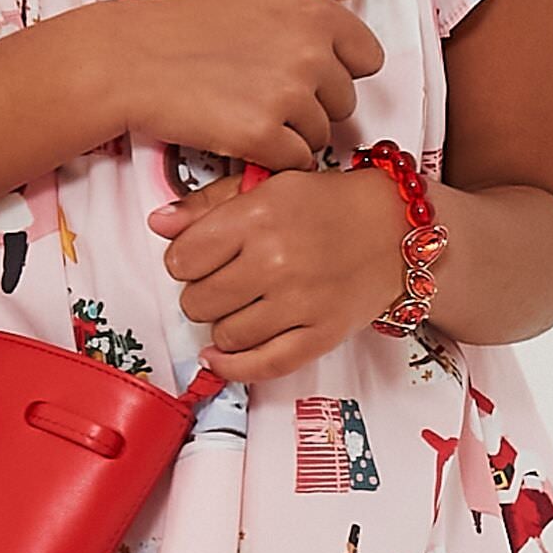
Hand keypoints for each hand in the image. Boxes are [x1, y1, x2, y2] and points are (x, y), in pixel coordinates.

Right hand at [109, 0, 383, 170]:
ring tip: (247, 107)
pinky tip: (241, 132)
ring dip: (291, 131)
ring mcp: (288, 95)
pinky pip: (296, 161)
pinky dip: (272, 157)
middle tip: (263, 88)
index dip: (336, 67)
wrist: (133, 60)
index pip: (367, 58)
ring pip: (321, 134)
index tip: (301, 66)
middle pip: (345, 102)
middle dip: (312, 103)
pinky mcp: (262, 135)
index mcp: (315, 13)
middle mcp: (309, 52)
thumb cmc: (191, 24)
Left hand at [146, 159, 411, 385]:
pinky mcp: (320, 334)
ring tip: (240, 306)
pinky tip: (220, 357)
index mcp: (258, 215)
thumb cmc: (327, 205)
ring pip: (225, 335)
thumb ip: (209, 205)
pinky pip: (262, 365)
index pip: (183, 258)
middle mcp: (277, 260)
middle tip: (221, 283)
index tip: (197, 260)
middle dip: (201, 294)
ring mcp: (300, 302)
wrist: (395, 229)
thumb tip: (158, 224)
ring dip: (223, 325)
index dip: (183, 262)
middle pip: (198, 301)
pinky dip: (233, 366)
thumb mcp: (268, 187)